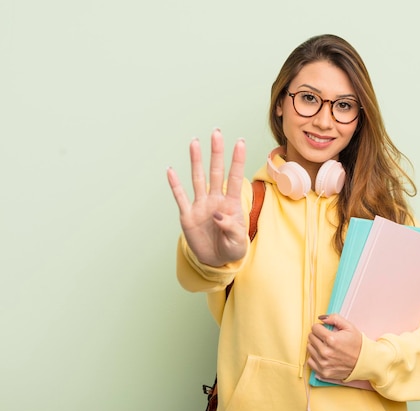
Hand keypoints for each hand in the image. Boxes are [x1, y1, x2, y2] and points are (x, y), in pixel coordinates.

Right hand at [167, 129, 246, 266]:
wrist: (216, 260)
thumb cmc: (232, 249)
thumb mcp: (237, 243)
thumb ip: (231, 228)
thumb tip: (218, 215)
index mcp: (231, 204)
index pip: (235, 178)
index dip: (237, 160)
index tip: (240, 142)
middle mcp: (216, 200)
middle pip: (215, 172)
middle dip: (216, 152)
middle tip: (216, 132)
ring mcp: (201, 205)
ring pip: (198, 178)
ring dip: (196, 160)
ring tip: (194, 142)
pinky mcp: (188, 215)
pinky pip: (180, 197)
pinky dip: (175, 184)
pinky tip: (170, 170)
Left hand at [307, 314, 362, 380]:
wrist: (363, 362)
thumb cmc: (357, 344)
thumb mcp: (349, 327)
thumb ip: (334, 318)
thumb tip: (321, 318)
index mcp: (331, 339)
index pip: (314, 328)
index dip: (320, 327)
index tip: (324, 330)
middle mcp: (325, 352)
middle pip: (310, 338)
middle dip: (317, 335)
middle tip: (326, 338)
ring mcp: (323, 363)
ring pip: (309, 348)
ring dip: (315, 346)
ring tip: (325, 346)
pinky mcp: (323, 372)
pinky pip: (310, 361)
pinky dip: (314, 357)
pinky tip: (323, 355)